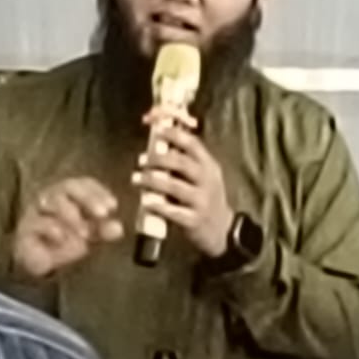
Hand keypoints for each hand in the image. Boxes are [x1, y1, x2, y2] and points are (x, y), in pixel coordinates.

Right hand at [12, 177, 124, 279]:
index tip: (112, 206)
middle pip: (68, 186)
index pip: (84, 183)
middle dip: (88, 198)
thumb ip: (103, 231)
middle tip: (102, 214)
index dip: (98, 192)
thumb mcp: (89, 237)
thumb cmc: (66, 242)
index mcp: (69, 194)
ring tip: (84, 233)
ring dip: (70, 213)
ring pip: (51, 200)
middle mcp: (51, 197)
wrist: (40, 262)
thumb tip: (118, 228)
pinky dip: (51, 227)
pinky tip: (62, 238)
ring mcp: (37, 210)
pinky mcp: (26, 227)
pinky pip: (37, 221)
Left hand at [132, 126, 235, 258]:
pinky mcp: (194, 220)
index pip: (193, 144)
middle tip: (141, 160)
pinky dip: (158, 205)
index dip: (174, 134)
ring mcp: (201, 201)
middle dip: (158, 159)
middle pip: (181, 163)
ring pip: (175, 186)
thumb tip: (159, 144)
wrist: (222, 230)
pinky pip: (173, 211)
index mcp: (209, 165)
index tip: (156, 129)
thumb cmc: (205, 198)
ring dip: (152, 181)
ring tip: (136, 178)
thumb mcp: (203, 176)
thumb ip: (186, 162)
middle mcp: (207, 181)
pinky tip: (145, 202)